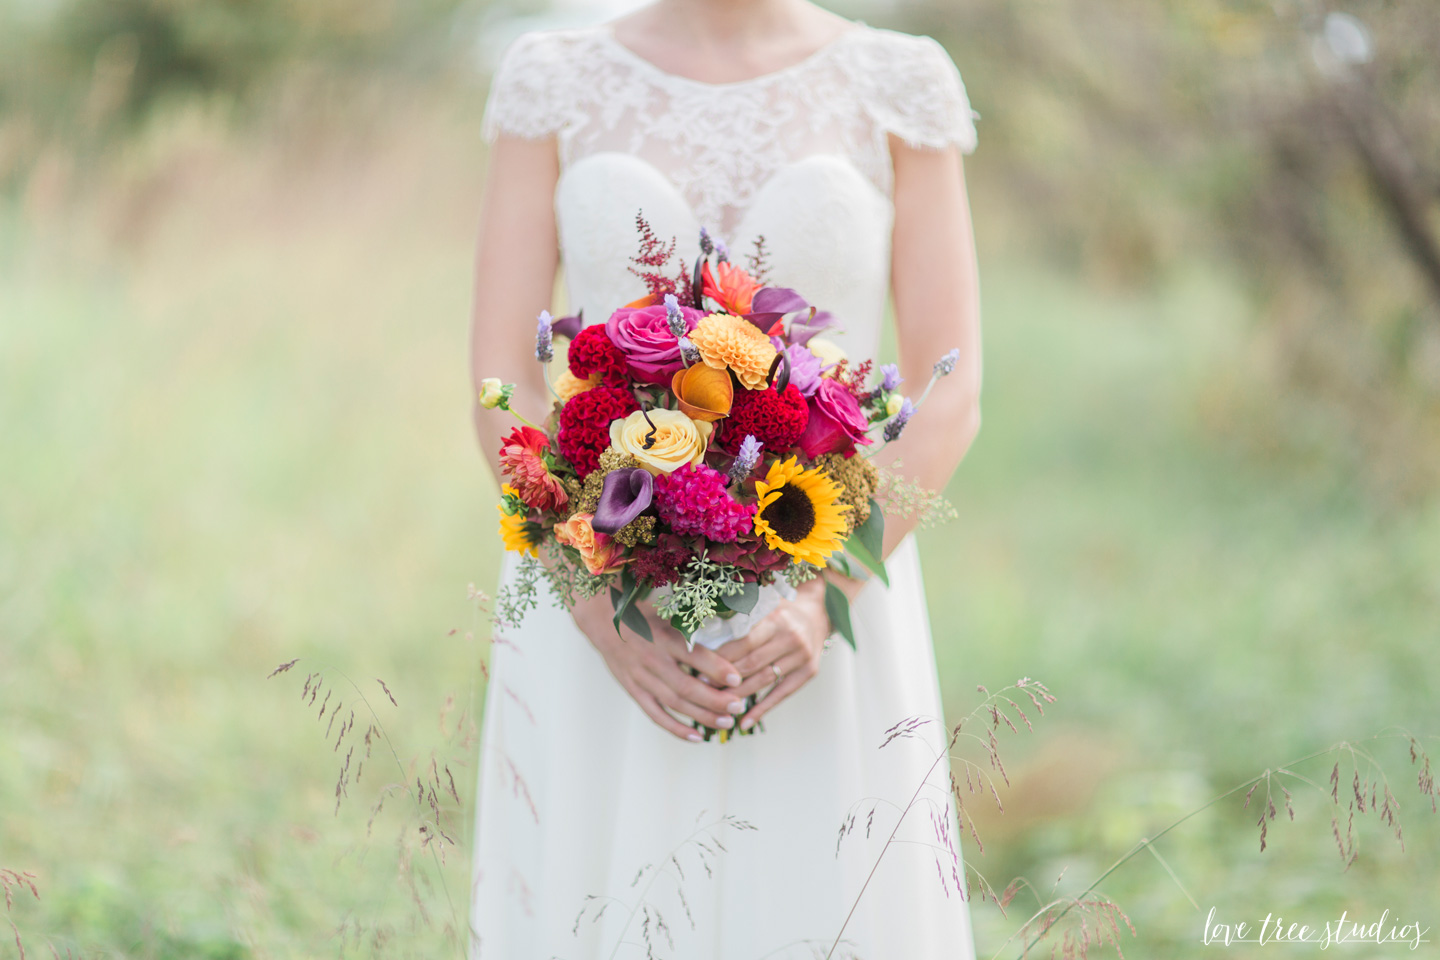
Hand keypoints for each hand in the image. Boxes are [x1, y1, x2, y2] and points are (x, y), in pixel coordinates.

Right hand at [569, 591, 747, 742]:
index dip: (717, 668)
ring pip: (674, 703)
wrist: (603, 620)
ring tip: (727, 722)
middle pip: (686, 687)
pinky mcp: (633, 690)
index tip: (737, 678)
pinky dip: (675, 728)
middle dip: (715, 700)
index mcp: (664, 636)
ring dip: (702, 716)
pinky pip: (655, 714)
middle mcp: (653, 659)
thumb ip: (694, 621)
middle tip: (739, 706)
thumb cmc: (644, 612)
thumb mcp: (668, 609)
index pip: (694, 656)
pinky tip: (696, 737)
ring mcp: (641, 678)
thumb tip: (730, 619)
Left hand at [712, 578, 831, 731]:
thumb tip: (702, 637)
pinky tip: (744, 723)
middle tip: (703, 690)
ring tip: (718, 706)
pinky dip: (762, 710)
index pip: (744, 643)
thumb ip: (740, 620)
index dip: (721, 658)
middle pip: (752, 664)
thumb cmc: (780, 612)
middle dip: (725, 679)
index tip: (699, 669)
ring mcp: (802, 656)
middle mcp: (791, 637)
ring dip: (739, 695)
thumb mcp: (763, 607)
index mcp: (775, 619)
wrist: (817, 614)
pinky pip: (782, 694)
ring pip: (764, 681)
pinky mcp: (809, 672)